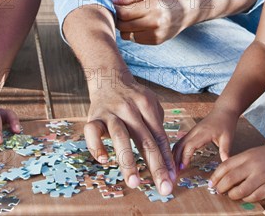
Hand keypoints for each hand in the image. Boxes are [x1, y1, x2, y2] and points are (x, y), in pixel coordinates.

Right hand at [83, 72, 175, 195]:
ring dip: (128, 161)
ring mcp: (111, 112)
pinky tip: (104, 160)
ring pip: (120, 137)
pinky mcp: (94, 116)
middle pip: (145, 140)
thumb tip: (167, 158)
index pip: (159, 137)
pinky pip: (92, 132)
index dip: (166, 159)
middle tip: (163, 188)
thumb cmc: (133, 97)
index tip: (172, 179)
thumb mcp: (151, 103)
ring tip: (135, 182)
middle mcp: (130, 109)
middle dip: (155, 166)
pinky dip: (97, 146)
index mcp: (147, 106)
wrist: (108, 77)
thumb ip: (158, 126)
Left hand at [114, 0, 190, 43]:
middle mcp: (154, 23)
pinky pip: (135, 39)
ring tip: (131, 18)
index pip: (124, 13)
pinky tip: (140, 24)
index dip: (115, 10)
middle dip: (118, 19)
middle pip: (123, 26)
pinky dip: (133, 32)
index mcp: (152, 7)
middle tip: (121, 11)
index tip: (113, 6)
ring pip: (126, 35)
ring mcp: (156, 34)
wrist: (186, 9)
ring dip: (125, 27)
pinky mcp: (156, 41)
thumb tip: (111, 2)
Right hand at [173, 109, 237, 168]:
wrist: (224, 110)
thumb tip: (225, 164)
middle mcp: (195, 131)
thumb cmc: (226, 123)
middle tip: (175, 171)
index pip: (190, 145)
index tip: (183, 167)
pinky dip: (178, 150)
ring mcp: (193, 131)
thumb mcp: (228, 138)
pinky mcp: (193, 132)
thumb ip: (225, 151)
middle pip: (181, 144)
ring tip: (175, 167)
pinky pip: (182, 141)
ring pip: (179, 142)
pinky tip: (178, 158)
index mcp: (203, 133)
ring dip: (175, 154)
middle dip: (176, 158)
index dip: (185, 156)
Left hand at [209, 143, 264, 201]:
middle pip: (230, 179)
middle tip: (218, 191)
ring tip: (231, 195)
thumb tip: (226, 176)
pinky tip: (245, 197)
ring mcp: (263, 176)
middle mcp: (253, 165)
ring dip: (233, 195)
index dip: (216, 176)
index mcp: (247, 155)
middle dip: (221, 187)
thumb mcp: (254, 153)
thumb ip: (241, 162)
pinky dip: (247, 198)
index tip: (211, 183)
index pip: (225, 166)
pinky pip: (255, 196)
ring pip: (241, 190)